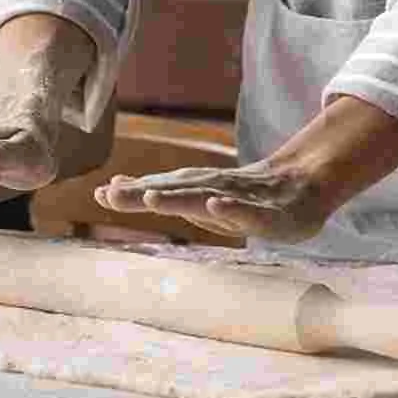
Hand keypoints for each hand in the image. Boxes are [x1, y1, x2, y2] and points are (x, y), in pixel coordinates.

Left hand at [94, 157, 333, 242]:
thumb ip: (156, 190)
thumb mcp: (195, 193)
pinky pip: (248, 212)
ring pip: (204, 199)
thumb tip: (113, 185)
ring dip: (176, 199)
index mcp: (192, 189)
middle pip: (171, 193)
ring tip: (150, 199)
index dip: (128, 194)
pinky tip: (214, 205)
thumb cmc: (241, 194)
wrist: (299, 185)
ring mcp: (238, 199)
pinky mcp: (267, 213)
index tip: (98, 195)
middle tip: (110, 196)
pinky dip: (231, 208)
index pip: (155, 190)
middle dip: (140, 195)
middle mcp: (210, 189)